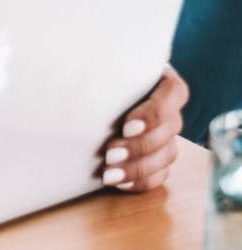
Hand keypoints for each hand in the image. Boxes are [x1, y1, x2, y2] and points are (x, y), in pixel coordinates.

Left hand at [101, 66, 188, 191]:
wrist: (94, 90)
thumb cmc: (98, 75)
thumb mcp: (101, 66)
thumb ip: (99, 68)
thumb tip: (76, 68)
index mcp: (163, 82)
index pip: (173, 95)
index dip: (153, 114)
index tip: (127, 126)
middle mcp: (169, 110)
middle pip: (169, 130)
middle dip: (139, 146)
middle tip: (109, 153)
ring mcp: (166, 135)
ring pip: (167, 155)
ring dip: (139, 168)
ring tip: (109, 174)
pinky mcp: (156, 157)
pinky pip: (160, 174)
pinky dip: (142, 181)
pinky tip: (120, 183)